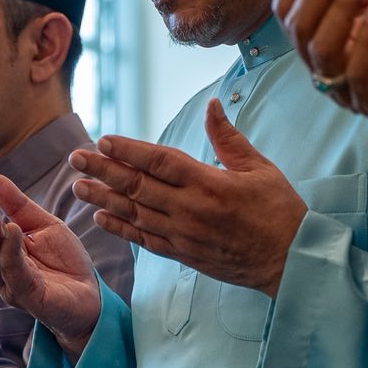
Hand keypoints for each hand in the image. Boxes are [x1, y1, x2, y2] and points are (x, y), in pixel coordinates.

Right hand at [0, 174, 103, 355]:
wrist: (91, 295)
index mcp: (1, 252)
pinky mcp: (30, 296)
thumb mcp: (43, 225)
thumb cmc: (64, 262)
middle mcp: (1, 270)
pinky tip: (13, 230)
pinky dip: (11, 252)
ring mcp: (13, 285)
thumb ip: (18, 206)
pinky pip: (15, 273)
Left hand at [71, 102, 307, 296]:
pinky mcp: (184, 254)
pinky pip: (145, 240)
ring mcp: (184, 234)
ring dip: (103, 199)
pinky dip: (121, 229)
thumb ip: (228, 138)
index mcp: (209, 183)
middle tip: (76, 158)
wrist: (291, 261)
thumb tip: (211, 105)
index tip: (104, 140)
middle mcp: (191, 209)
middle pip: (138, 186)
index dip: (128, 150)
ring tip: (77, 187)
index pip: (159, 161)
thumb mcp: (259, 168)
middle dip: (103, 170)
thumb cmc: (280, 211)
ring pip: (134, 213)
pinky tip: (101, 218)